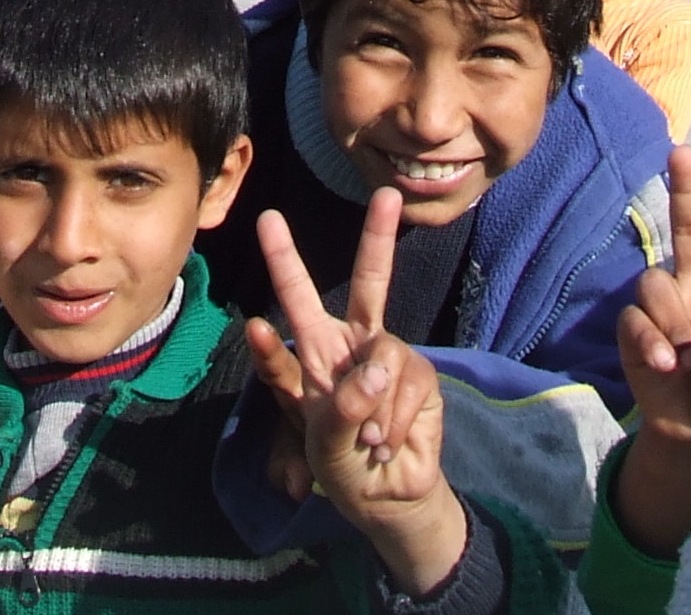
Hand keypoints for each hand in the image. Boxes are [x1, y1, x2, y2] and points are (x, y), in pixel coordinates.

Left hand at [246, 190, 463, 597]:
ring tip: (367, 440)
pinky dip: (392, 421)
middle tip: (388, 198)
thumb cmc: (342, 463)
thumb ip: (342, 406)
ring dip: (371, 406)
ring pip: (385, 356)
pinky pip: (407, 387)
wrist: (385, 494)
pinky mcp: (422, 381)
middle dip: (379, 239)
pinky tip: (386, 441)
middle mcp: (355, 345)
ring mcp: (391, 361)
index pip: (296, 301)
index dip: (283, 268)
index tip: (268, 223)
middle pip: (370, 283)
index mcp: (316, 350)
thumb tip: (377, 369)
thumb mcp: (322, 443)